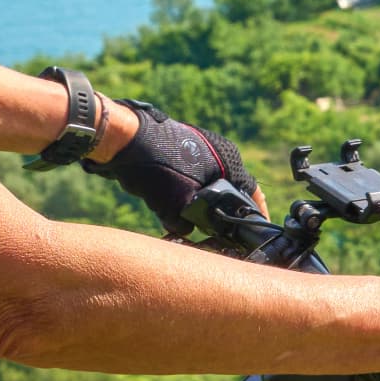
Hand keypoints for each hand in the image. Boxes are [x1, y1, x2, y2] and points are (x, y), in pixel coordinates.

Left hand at [82, 99, 265, 234]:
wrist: (125, 142)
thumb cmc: (158, 168)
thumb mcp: (180, 205)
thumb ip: (193, 223)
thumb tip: (191, 232)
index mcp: (227, 160)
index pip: (251, 192)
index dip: (254, 216)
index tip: (255, 235)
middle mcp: (217, 154)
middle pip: (228, 193)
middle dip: (220, 217)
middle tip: (216, 238)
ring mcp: (197, 152)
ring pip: (204, 190)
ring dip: (196, 210)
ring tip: (185, 228)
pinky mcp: (178, 155)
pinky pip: (187, 184)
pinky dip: (181, 200)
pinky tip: (168, 216)